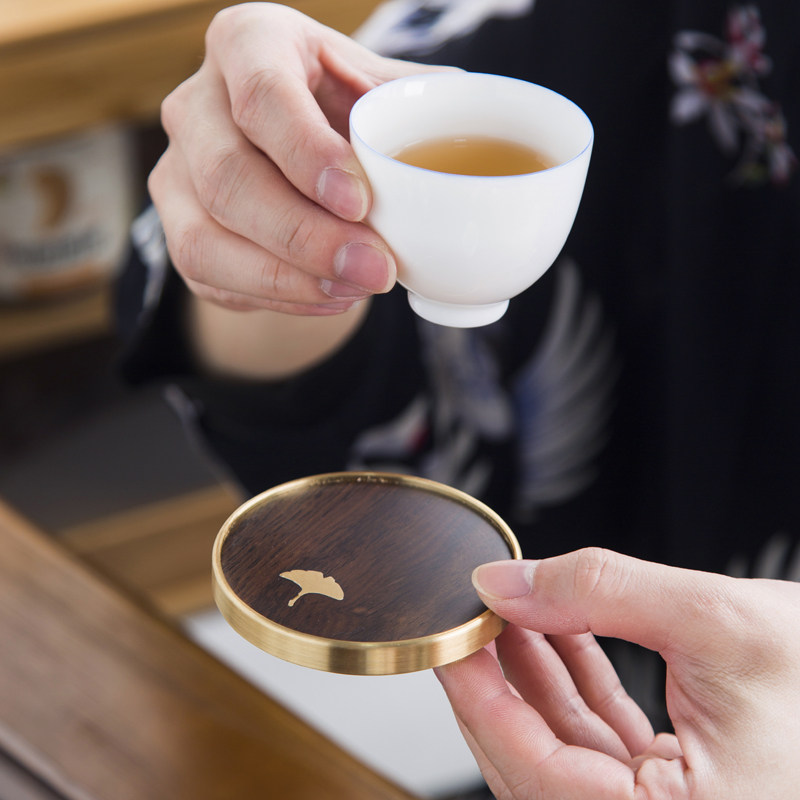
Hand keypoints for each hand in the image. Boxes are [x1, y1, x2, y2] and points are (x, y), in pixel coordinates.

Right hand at [149, 2, 445, 313]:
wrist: (297, 157)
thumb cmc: (345, 114)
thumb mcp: (382, 91)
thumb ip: (418, 106)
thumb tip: (470, 144)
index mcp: (249, 43)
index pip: (262, 94)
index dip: (307, 153)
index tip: (360, 202)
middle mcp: (197, 103)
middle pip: (228, 177)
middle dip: (305, 235)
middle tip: (377, 270)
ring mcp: (176, 171)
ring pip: (204, 238)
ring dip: (286, 278)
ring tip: (356, 290)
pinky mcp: (176, 229)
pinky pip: (208, 276)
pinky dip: (273, 297)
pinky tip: (329, 298)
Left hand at [436, 547, 799, 798]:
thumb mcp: (719, 621)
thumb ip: (600, 593)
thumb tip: (505, 584)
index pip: (533, 771)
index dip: (477, 699)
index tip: (446, 641)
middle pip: (540, 762)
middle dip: (500, 681)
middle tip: (472, 618)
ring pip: (568, 747)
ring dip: (535, 673)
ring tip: (508, 609)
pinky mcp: (683, 789)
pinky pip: (606, 739)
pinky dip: (576, 682)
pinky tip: (555, 631)